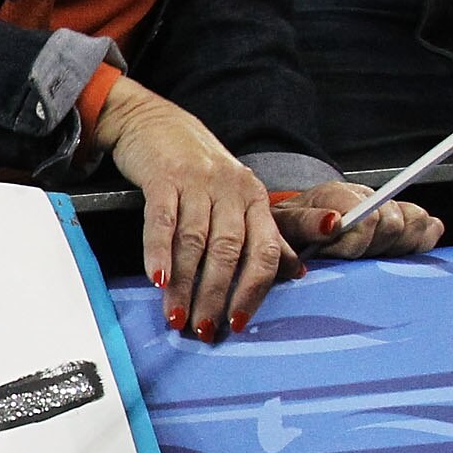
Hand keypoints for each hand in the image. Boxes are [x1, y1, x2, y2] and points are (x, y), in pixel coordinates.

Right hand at [94, 79, 291, 339]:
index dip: (253, 290)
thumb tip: (296, 272)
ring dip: (185, 284)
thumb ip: (265, 235)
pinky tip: (157, 279)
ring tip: (176, 316)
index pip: (264, 250)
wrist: (156, 123)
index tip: (237, 322)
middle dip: (215, 295)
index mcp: (254, 199)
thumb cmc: (198, 167)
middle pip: (228, 251)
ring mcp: (197, 182)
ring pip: (194, 242)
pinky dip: (158, 252)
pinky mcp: (163, 177)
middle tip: (202, 329)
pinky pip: (161, 221)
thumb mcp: (238, 197)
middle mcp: (231, 190)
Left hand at [271, 179, 446, 261]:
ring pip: (416, 223)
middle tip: (346, 257)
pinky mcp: (405, 223)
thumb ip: (305, 224)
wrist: (290, 236)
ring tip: (367, 256)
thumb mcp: (282, 227)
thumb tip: (334, 222)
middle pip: (395, 224)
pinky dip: (419, 241)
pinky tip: (396, 252)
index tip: (333, 253)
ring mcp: (387, 208)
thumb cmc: (284, 232)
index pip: (368, 218)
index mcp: (337, 194)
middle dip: (371, 248)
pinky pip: (430, 228)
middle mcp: (366, 196)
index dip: (353, 244)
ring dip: (395, 247)